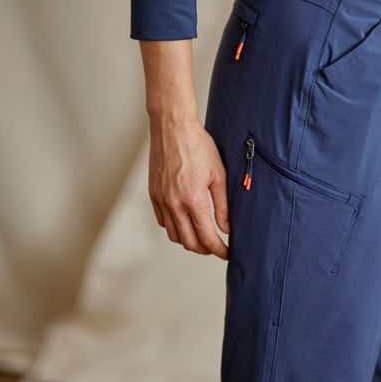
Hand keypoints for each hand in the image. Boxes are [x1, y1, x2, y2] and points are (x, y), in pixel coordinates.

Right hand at [147, 115, 229, 259]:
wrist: (173, 128)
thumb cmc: (198, 146)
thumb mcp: (219, 175)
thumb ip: (223, 205)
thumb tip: (227, 228)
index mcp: (193, 200)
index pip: (207, 237)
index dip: (219, 250)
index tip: (227, 253)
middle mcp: (174, 204)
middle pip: (189, 243)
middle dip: (205, 249)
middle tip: (217, 247)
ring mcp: (161, 201)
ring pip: (174, 235)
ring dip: (189, 240)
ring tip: (202, 235)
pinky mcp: (153, 195)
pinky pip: (162, 222)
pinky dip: (174, 228)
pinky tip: (185, 221)